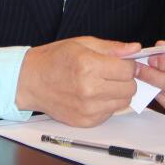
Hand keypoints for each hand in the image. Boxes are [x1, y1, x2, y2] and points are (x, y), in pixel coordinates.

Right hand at [15, 36, 139, 126]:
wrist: (29, 81)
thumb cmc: (54, 59)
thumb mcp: (81, 44)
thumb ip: (111, 47)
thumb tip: (136, 49)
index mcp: (89, 66)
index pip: (128, 70)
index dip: (129, 64)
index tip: (122, 63)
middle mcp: (89, 90)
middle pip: (130, 88)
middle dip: (126, 79)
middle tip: (112, 73)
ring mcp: (88, 108)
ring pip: (124, 102)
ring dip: (118, 93)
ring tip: (102, 84)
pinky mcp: (85, 121)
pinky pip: (110, 113)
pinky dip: (107, 104)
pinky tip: (94, 95)